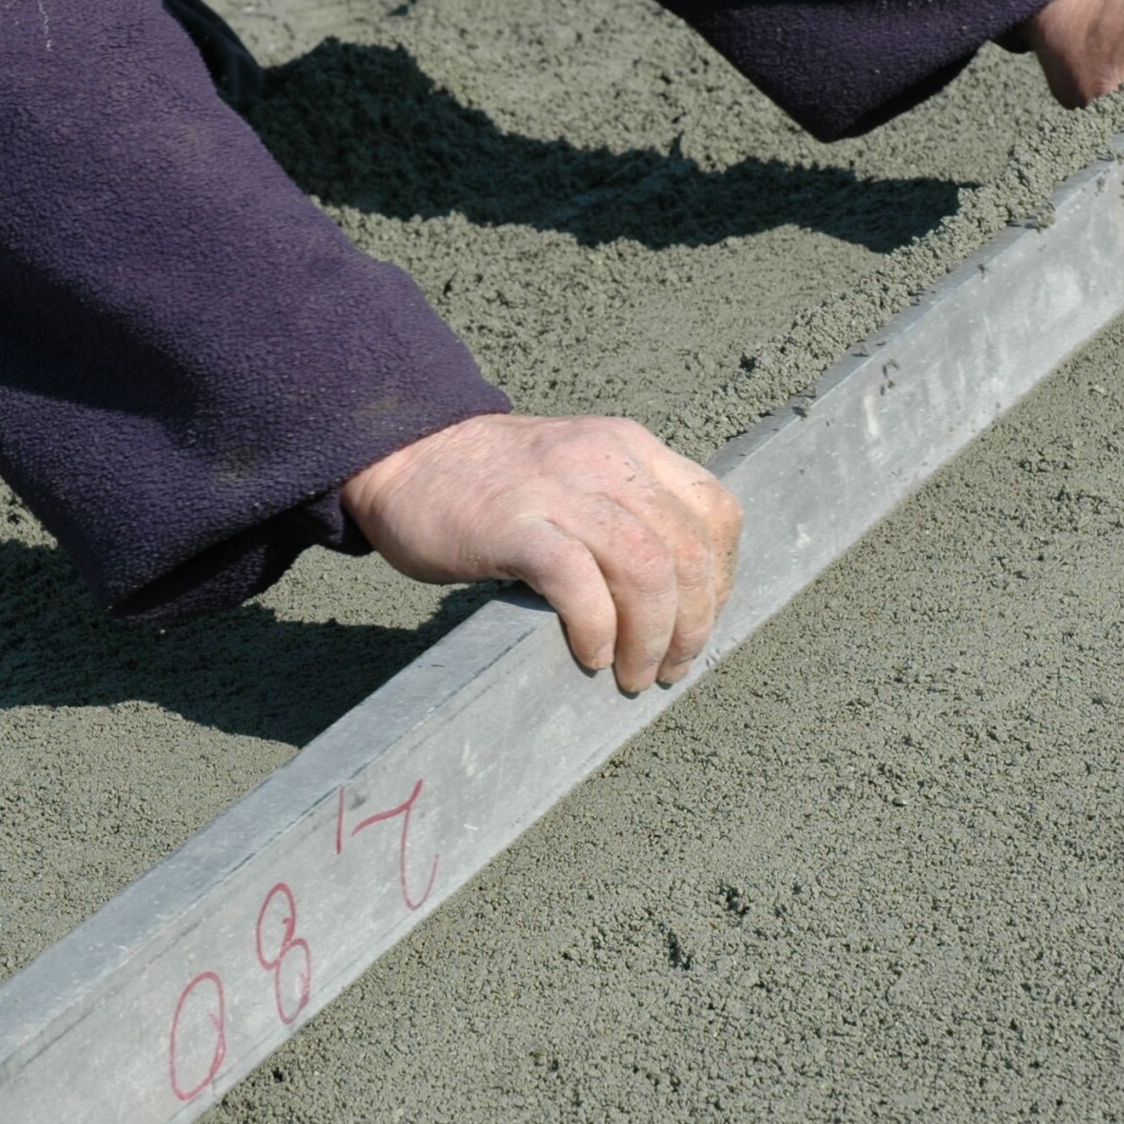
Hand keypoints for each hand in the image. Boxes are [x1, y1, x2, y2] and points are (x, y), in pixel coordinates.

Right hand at [342, 414, 743, 693]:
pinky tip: (591, 654)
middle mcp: (604, 459)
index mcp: (628, 447)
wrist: (401, 453)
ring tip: (635, 675)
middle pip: (688, 549)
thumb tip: (675, 598)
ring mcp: (559, 488)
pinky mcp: (514, 522)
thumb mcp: (576, 475)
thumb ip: (624, 513)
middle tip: (672, 667)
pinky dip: (596, 627)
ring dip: (652, 636)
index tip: (701, 622)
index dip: (722, 577)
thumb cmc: (489, 484)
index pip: (715, 510)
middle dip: (694, 622)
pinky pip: (578, 580)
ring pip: (646, 568)